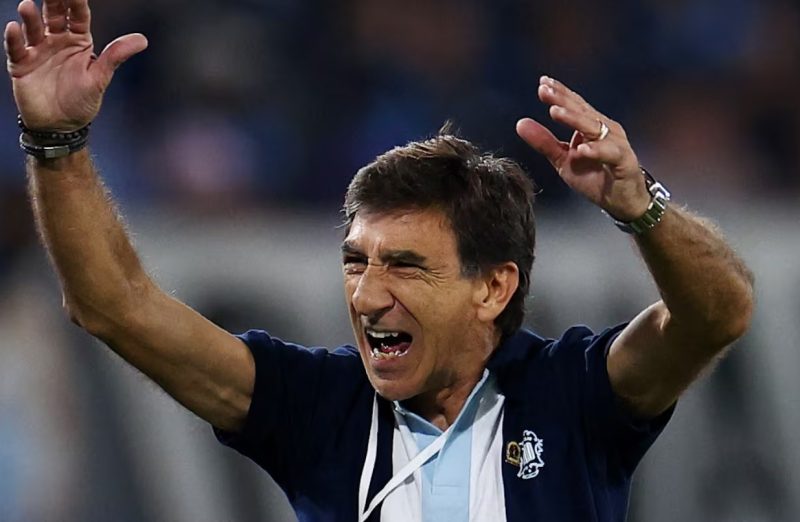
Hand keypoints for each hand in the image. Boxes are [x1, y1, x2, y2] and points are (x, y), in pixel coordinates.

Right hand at [4, 0, 146, 130]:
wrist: (61, 126)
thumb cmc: (82, 102)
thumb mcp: (100, 78)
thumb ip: (116, 56)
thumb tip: (143, 40)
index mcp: (78, 42)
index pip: (78, 16)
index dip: (76, 2)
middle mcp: (57, 41)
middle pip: (54, 15)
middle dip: (52, 1)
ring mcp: (38, 51)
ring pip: (33, 28)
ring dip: (30, 18)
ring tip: (27, 6)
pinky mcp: (21, 64)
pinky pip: (16, 48)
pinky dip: (14, 38)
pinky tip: (13, 28)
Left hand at [516, 76, 649, 220]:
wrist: (622, 199)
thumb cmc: (595, 175)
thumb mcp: (563, 159)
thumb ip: (544, 142)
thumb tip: (520, 123)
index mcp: (590, 126)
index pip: (574, 105)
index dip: (559, 93)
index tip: (542, 83)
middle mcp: (605, 129)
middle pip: (581, 111)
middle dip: (562, 100)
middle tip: (544, 90)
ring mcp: (615, 143)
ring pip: (594, 128)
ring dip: (574, 119)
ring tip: (555, 113)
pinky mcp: (624, 161)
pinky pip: (610, 153)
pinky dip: (596, 150)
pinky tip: (582, 149)